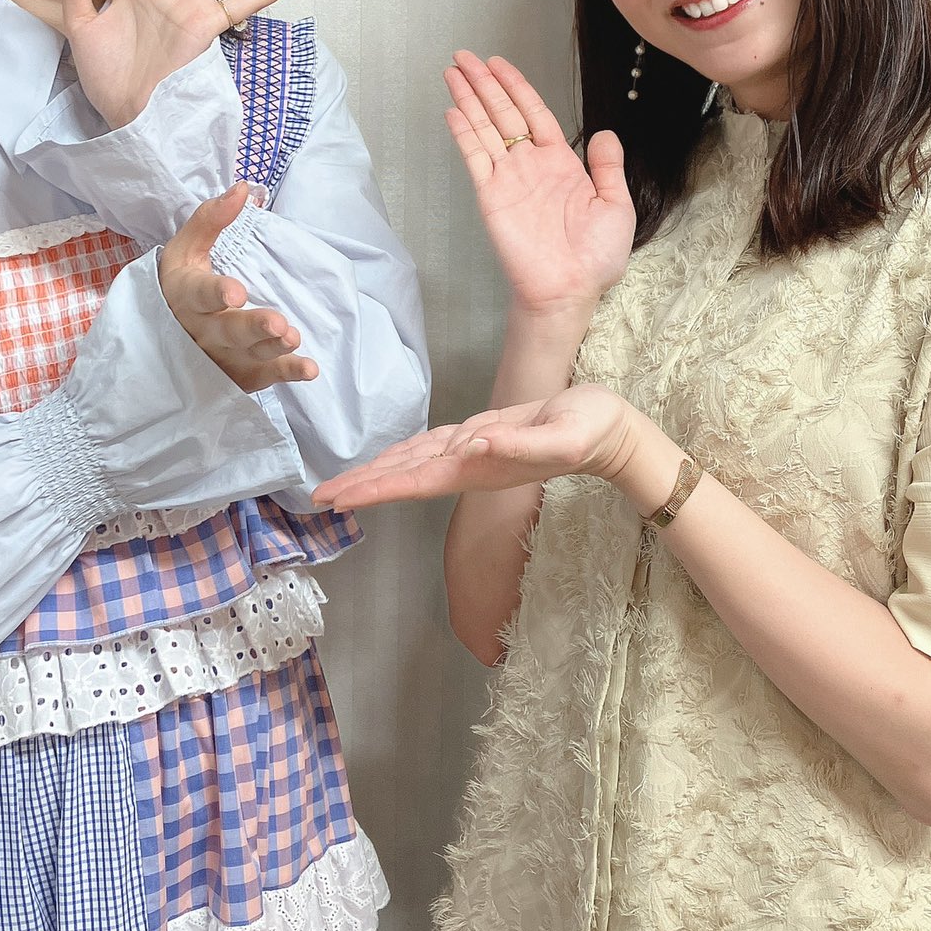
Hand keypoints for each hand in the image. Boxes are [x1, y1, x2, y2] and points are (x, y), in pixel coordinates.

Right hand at [159, 184, 319, 394]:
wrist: (162, 330)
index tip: (236, 291)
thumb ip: (212, 218)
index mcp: (187, 295)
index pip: (199, 294)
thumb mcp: (186, 248)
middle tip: (278, 323)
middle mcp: (201, 331)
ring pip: (246, 356)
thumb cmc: (181, 283)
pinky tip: (308, 369)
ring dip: (272, 350)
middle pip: (228, 331)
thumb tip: (244, 189)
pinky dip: (284, 375)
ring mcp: (219, 357)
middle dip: (253, 328)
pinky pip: (261, 378)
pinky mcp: (237, 375)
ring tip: (292, 337)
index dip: (216, 293)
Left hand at [311, 384, 636, 509]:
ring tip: (342, 484)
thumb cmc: (591, 431)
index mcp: (480, 466)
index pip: (415, 480)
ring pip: (414, 463)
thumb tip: (471, 446)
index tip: (339, 499)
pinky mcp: (485, 436)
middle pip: (405, 477)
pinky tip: (392, 458)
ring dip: (377, 473)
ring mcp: (476, 453)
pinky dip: (405, 454)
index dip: (375, 489)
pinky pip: (433, 448)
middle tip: (318, 497)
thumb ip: (521, 446)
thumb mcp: (562, 436)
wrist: (612, 432)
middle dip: (362, 487)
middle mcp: (470, 465)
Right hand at [445, 52, 635, 316]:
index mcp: (560, 163)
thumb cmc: (596, 257)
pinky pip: (475, 157)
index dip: (516, 86)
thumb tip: (603, 133)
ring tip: (452, 71)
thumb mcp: (616, 205)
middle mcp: (530, 165)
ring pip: (485, 128)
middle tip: (464, 56)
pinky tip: (453, 111)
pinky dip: (464, 133)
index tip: (498, 63)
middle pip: (503, 113)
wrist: (570, 290)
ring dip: (468, 98)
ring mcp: (507, 179)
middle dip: (484, 83)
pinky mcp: (490, 195)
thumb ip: (607, 168)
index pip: (534, 113)